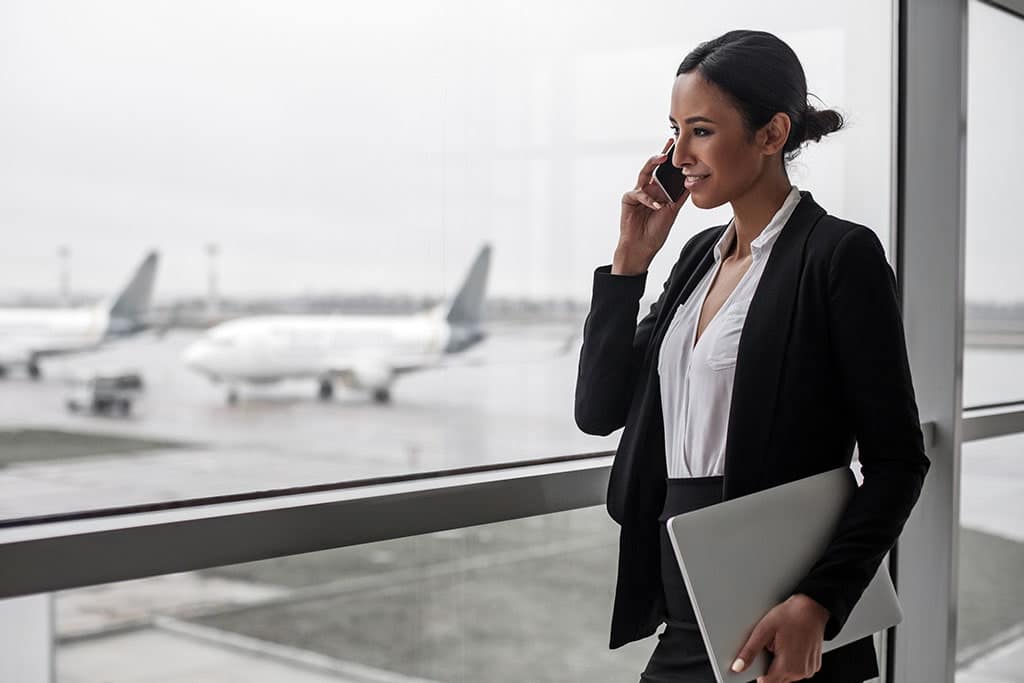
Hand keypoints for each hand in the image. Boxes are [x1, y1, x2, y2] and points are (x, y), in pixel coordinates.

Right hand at [613, 138, 689, 274]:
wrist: (643, 247)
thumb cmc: (656, 231)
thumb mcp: (673, 211)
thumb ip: (680, 196)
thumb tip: (693, 180)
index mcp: (658, 191)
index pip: (665, 172)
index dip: (671, 160)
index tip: (680, 146)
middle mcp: (648, 189)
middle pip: (654, 167)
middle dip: (661, 155)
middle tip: (670, 144)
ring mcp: (637, 193)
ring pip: (644, 174)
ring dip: (652, 164)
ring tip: (662, 159)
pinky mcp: (628, 199)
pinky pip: (638, 193)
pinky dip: (649, 199)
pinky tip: (657, 205)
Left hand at [731, 594, 829, 682]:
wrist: (812, 608)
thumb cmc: (790, 615)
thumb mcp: (764, 629)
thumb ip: (750, 651)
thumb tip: (738, 666)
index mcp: (787, 666)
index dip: (758, 674)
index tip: (757, 661)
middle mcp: (801, 672)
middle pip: (776, 680)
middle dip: (769, 667)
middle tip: (771, 646)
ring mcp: (809, 670)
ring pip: (787, 676)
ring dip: (780, 665)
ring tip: (782, 644)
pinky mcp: (814, 666)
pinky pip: (797, 670)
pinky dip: (791, 662)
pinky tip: (791, 646)